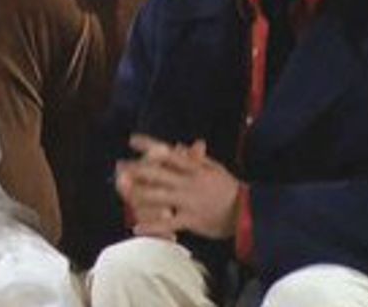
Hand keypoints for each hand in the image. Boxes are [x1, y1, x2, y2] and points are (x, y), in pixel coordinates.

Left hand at [119, 135, 239, 239]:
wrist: (248, 212)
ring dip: (139, 194)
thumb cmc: (229, 188)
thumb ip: (195, 158)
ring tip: (122, 192)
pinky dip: (153, 226)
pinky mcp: (192, 220)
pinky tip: (136, 227)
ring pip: (159, 197)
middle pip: (158, 174)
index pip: (168, 153)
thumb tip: (179, 145)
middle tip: (119, 166)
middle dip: (138, 169)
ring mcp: (189, 202)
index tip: (133, 140)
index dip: (150, 145)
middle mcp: (189, 183)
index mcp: (195, 168)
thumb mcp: (214, 168)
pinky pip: (169, 223)